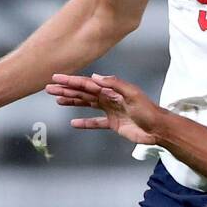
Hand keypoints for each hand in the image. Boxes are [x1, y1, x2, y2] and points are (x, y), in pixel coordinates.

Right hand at [45, 73, 167, 145]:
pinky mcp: (113, 124)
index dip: (71, 81)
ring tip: (57, 100)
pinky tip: (74, 123)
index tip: (56, 78)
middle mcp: (109, 98)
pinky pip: (95, 123)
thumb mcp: (132, 94)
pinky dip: (85, 123)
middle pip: (83, 93)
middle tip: (49, 89)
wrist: (158, 129)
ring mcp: (110, 111)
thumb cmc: (148, 110)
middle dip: (66, 90)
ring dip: (72, 102)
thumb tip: (95, 77)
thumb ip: (114, 84)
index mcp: (111, 90)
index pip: (87, 84)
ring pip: (86, 105)